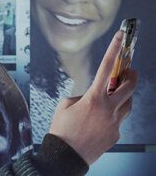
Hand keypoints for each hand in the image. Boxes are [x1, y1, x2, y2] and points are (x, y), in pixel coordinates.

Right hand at [48, 30, 137, 165]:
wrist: (66, 156)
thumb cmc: (62, 129)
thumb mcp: (66, 105)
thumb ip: (81, 96)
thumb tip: (91, 97)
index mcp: (94, 98)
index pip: (107, 67)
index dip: (114, 50)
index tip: (120, 37)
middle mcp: (108, 109)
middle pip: (129, 86)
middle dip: (131, 75)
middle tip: (130, 69)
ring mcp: (114, 123)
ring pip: (128, 104)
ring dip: (124, 96)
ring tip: (115, 94)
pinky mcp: (115, 135)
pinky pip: (118, 120)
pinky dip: (112, 115)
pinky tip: (99, 119)